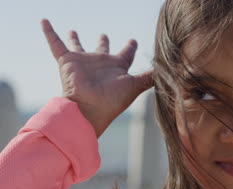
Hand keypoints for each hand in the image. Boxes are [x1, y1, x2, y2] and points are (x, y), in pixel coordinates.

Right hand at [41, 19, 152, 137]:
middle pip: (102, 50)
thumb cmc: (113, 100)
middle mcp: (100, 64)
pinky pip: (55, 44)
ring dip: (75, 39)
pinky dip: (49, 33)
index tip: (133, 40)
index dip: (129, 47)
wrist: (89, 109)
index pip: (125, 55)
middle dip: (103, 42)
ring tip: (73, 31)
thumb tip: (174, 73)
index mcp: (117, 69)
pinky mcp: (67, 62)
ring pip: (78, 46)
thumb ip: (151, 78)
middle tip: (104, 34)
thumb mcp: (135, 85)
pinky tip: (44, 21)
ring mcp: (83, 63)